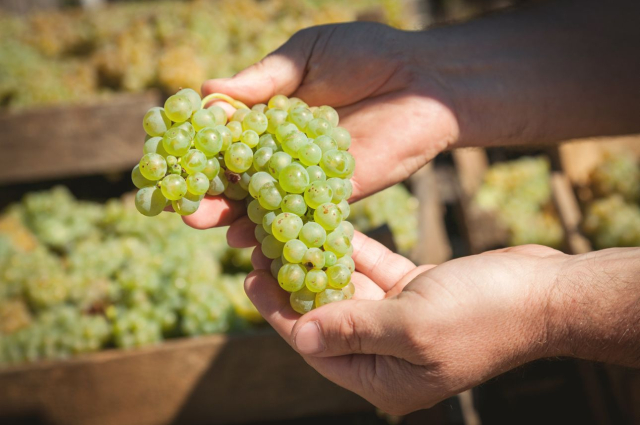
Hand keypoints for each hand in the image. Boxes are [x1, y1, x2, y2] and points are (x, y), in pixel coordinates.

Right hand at [183, 22, 458, 232]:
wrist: (423, 77)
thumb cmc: (366, 54)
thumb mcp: (306, 54)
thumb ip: (262, 79)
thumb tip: (206, 90)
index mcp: (271, 118)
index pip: (226, 141)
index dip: (197, 153)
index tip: (167, 163)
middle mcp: (285, 152)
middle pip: (239, 180)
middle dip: (210, 195)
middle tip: (181, 208)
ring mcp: (309, 177)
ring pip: (266, 203)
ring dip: (236, 217)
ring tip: (206, 225)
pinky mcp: (339, 195)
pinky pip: (303, 215)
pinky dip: (279, 228)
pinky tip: (253, 238)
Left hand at [245, 235, 567, 414]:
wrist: (548, 294)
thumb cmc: (485, 316)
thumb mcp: (413, 326)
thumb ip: (353, 329)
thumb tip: (298, 337)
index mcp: (385, 377)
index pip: (317, 346)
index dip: (280, 312)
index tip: (251, 277)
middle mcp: (389, 353)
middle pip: (328, 315)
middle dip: (295, 280)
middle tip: (261, 245)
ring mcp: (403, 321)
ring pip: (349, 288)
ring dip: (320, 258)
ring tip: (286, 227)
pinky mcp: (417, 292)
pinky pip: (375, 270)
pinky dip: (354, 249)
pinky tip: (329, 222)